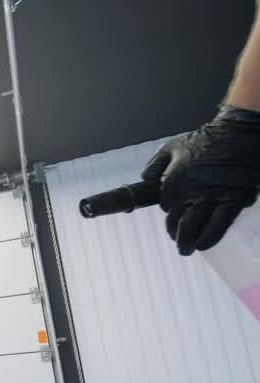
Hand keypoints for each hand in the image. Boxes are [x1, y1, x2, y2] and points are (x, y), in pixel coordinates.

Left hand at [141, 106, 259, 255]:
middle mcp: (190, 193)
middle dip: (176, 235)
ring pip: (194, 228)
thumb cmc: (205, 139)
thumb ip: (154, 164)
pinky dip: (208, 238)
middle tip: (179, 243)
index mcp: (173, 182)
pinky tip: (203, 245)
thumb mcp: (171, 147)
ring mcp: (212, 198)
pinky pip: (219, 226)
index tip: (175, 216)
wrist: (239, 133)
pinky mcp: (234, 200)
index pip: (166, 208)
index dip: (171, 214)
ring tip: (188, 249)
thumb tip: (144, 178)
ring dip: (188, 242)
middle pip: (178, 223)